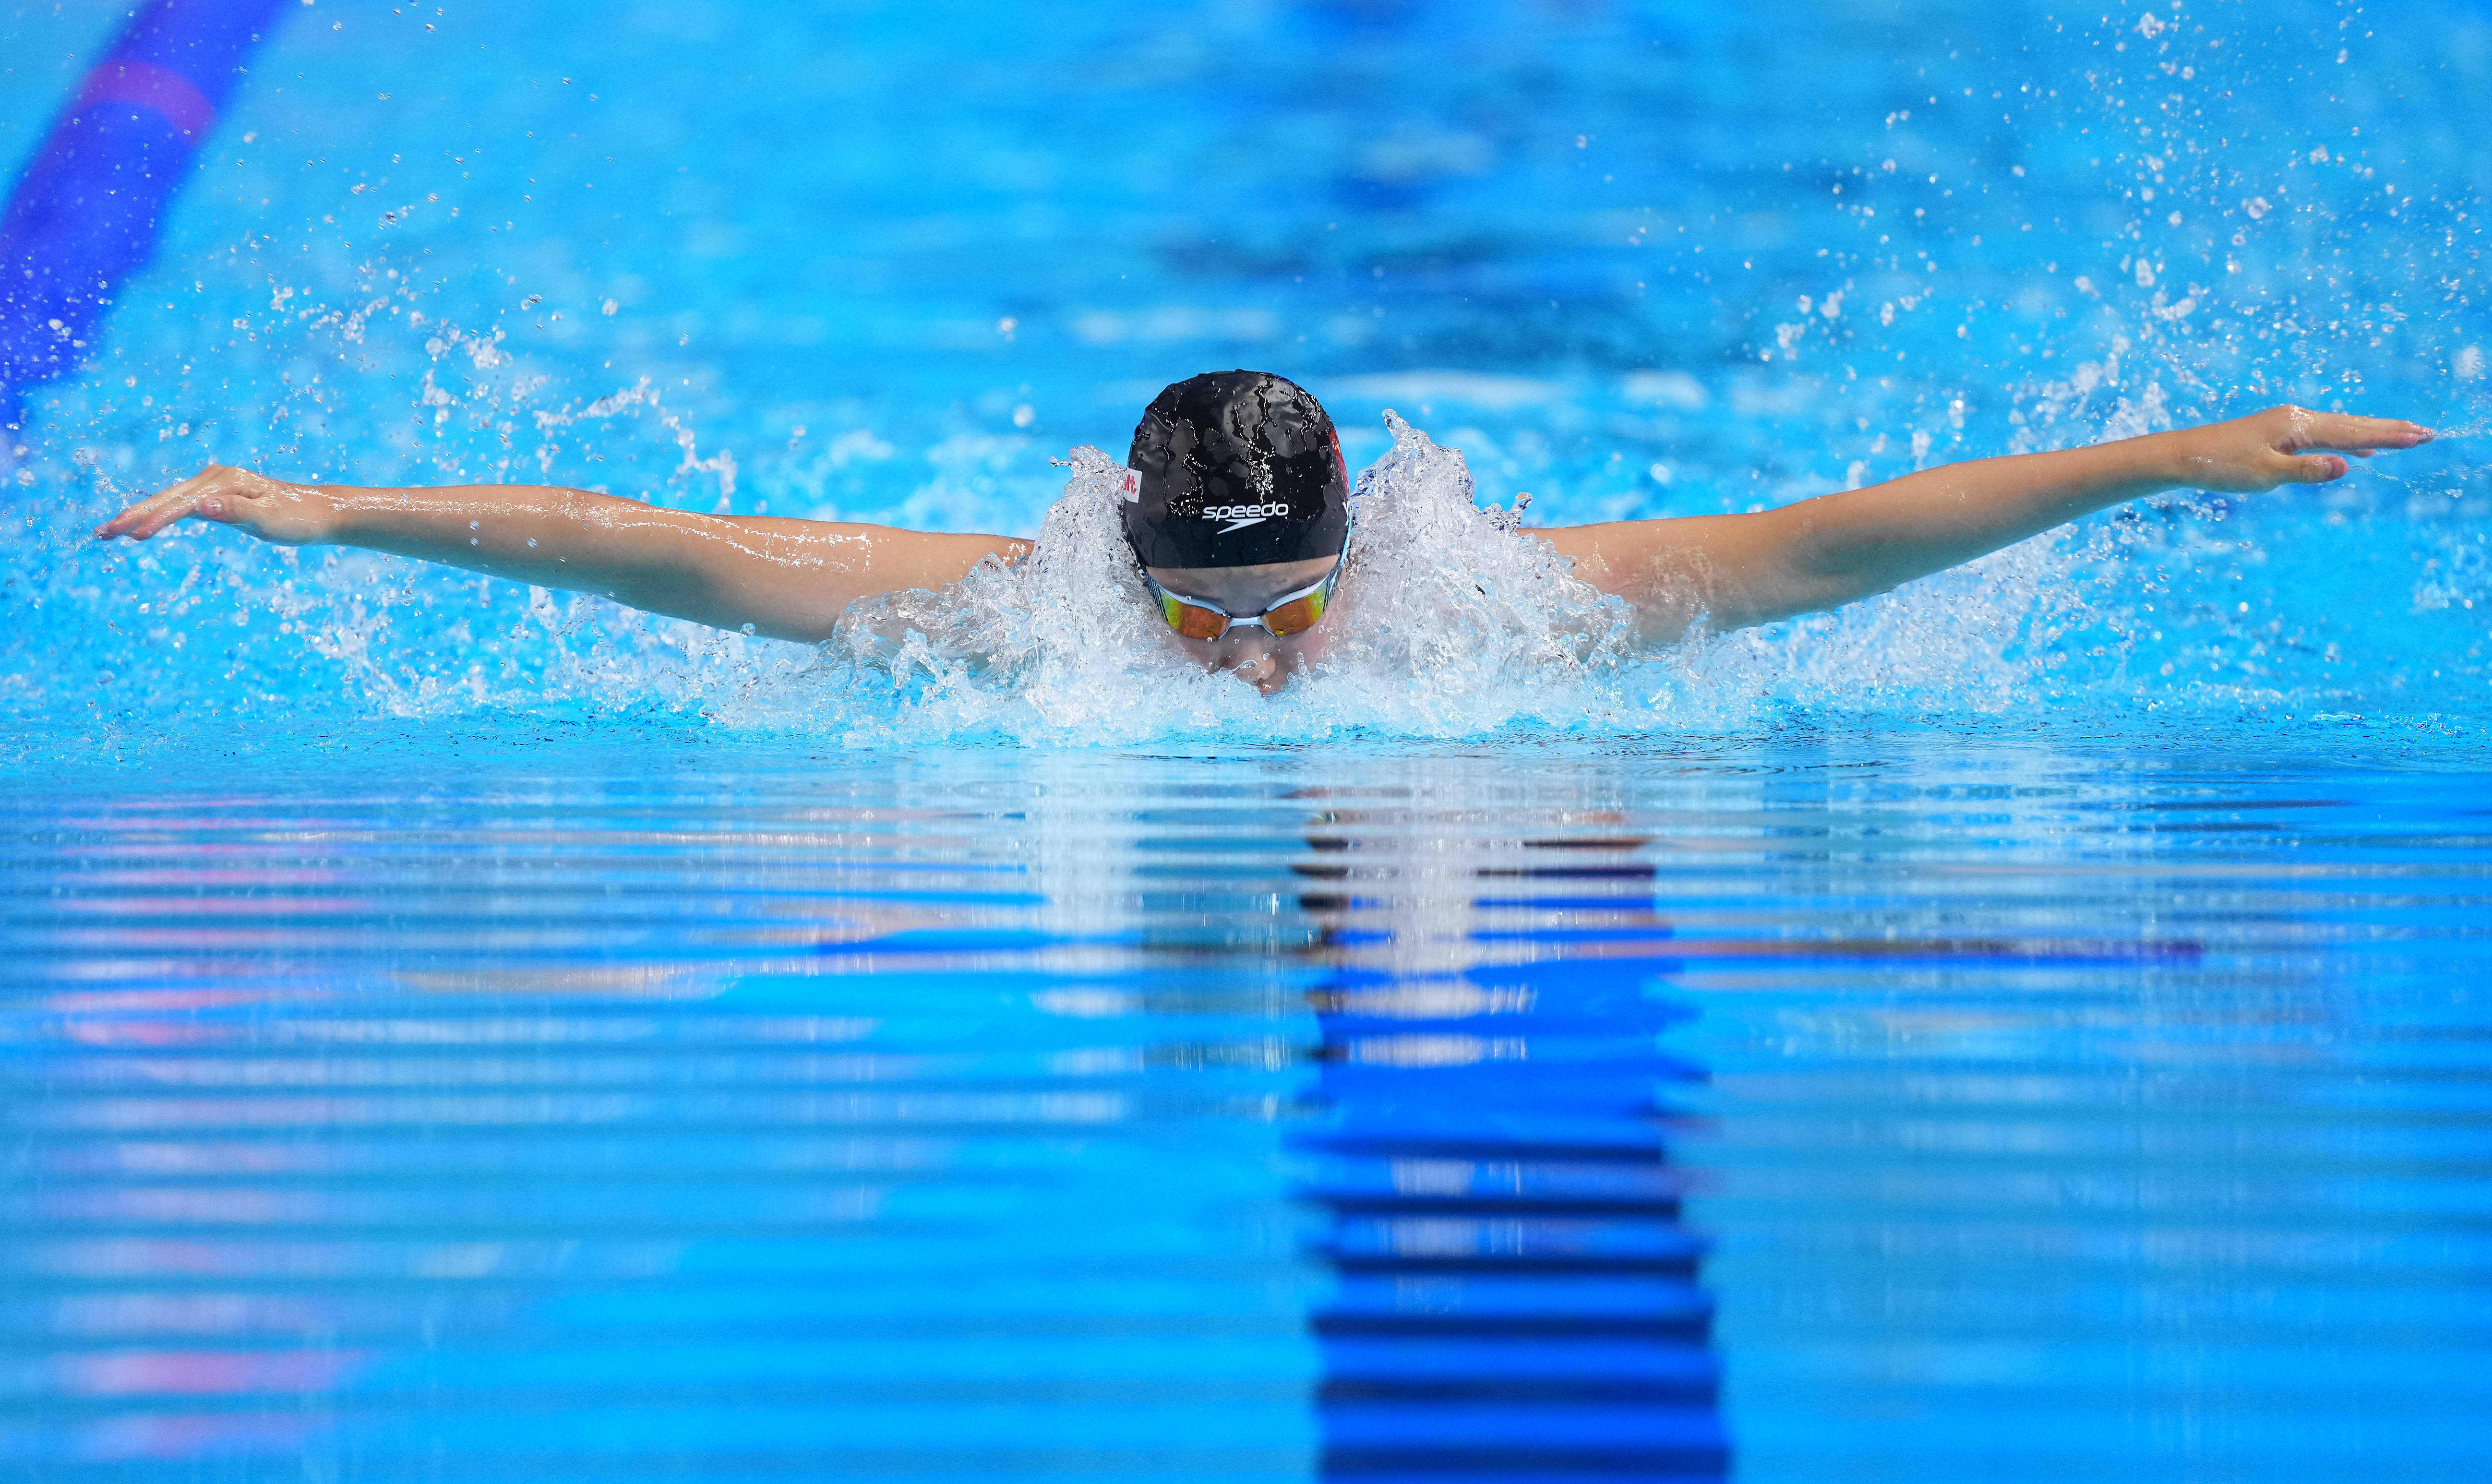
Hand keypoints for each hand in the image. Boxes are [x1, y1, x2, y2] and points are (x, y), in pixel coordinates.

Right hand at [93, 465, 338, 545]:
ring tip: (111, 531)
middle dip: (134, 515)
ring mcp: (215, 484)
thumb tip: (201, 507)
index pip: (182, 505)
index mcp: (225, 482)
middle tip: (102, 533)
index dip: (155, 520)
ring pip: (170, 499)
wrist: (319, 513)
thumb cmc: (297, 519)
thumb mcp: (269, 519)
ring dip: (140, 513)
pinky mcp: (218, 493)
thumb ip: (235, 513)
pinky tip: (144, 523)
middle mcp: (216, 478)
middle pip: (168, 498)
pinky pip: (181, 503)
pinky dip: (160, 513)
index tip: (132, 536)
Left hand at [2170, 404, 2432, 493]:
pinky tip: (2359, 452)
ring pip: (2339, 428)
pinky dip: (2346, 441)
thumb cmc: (2220, 466)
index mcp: (2296, 426)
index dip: (2388, 437)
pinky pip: (2323, 435)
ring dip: (2371, 434)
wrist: (2184, 455)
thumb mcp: (2265, 475)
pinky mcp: (2279, 432)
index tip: (2420, 437)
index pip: (2353, 433)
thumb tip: (2347, 465)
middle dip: (2389, 431)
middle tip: (2426, 434)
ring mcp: (2288, 423)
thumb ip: (2307, 471)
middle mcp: (2296, 419)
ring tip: (2403, 438)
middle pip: (2352, 425)